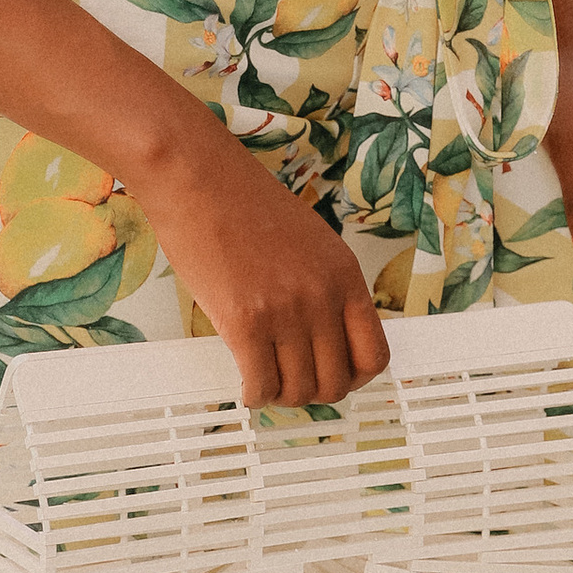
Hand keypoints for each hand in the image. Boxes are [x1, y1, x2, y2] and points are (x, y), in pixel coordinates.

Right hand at [138, 119, 391, 407]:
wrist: (197, 178)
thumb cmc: (241, 202)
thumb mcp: (307, 241)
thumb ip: (322, 286)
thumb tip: (323, 335)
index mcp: (344, 274)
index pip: (374, 353)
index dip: (356, 377)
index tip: (336, 376)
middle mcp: (322, 296)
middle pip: (336, 382)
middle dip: (313, 392)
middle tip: (292, 383)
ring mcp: (286, 311)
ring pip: (298, 390)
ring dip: (281, 395)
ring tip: (266, 381)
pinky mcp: (245, 322)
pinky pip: (261, 385)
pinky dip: (255, 394)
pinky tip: (247, 384)